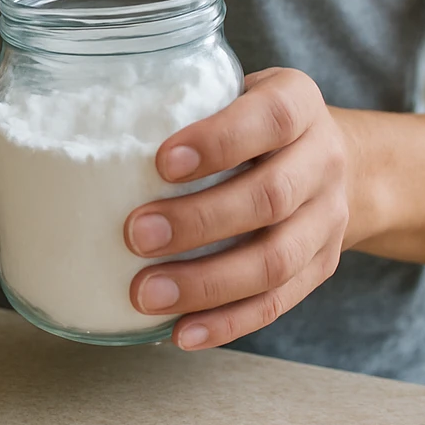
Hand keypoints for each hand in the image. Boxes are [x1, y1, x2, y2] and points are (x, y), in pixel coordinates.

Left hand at [122, 68, 353, 350]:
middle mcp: (323, 160)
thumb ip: (181, 104)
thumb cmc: (252, 122)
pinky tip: (182, 332)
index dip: (219, 142)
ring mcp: (328, 219)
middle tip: (134, 235)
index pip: (270, 118)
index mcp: (297, 103)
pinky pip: (277, 303)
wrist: (343, 161)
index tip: (163, 162)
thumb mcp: (232, 92)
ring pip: (275, 261)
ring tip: (146, 293)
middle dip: (199, 222)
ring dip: (207, 283)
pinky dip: (227, 322)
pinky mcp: (320, 267)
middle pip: (271, 197)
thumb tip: (81, 129)